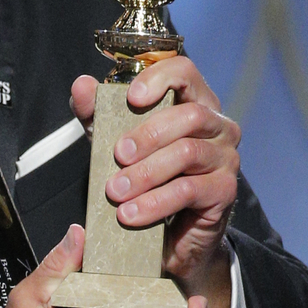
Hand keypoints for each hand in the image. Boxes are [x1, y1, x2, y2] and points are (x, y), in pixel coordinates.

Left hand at [70, 57, 239, 307]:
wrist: (167, 236)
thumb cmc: (146, 179)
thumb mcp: (114, 144)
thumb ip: (97, 114)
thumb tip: (81, 85)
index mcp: (194, 103)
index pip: (185, 72)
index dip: (159, 79)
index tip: (132, 98)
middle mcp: (218, 125)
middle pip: (189, 115)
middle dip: (148, 135)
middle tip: (118, 155)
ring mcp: (225, 158)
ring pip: (188, 152)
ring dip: (146, 173)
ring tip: (116, 192)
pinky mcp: (224, 191)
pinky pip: (188, 191)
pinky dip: (155, 203)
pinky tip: (130, 214)